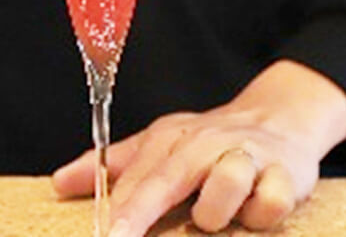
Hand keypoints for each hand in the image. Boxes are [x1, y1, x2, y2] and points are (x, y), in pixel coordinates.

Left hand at [52, 61, 345, 235]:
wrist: (279, 120)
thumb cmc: (209, 143)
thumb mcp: (159, 146)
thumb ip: (113, 167)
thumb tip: (60, 183)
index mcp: (172, 140)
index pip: (136, 177)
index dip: (116, 208)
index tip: (100, 233)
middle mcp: (206, 144)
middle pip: (169, 177)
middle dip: (141, 211)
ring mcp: (247, 157)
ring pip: (225, 184)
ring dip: (215, 211)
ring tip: (213, 214)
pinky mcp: (286, 175)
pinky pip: (269, 203)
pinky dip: (261, 212)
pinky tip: (256, 209)